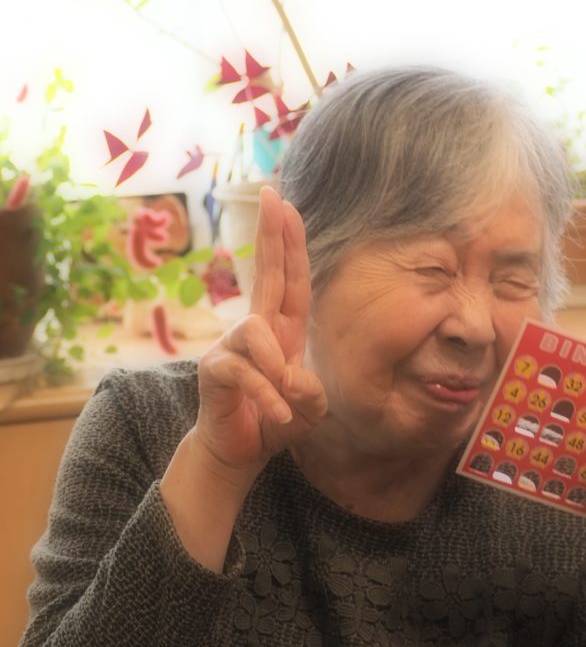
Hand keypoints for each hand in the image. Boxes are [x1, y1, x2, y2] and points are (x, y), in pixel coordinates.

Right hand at [194, 187, 326, 479]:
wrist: (240, 451)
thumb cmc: (275, 420)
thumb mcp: (308, 408)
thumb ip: (310, 391)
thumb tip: (289, 374)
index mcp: (283, 330)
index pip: (289, 279)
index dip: (289, 243)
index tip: (285, 204)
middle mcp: (256, 330)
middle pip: (266, 274)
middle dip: (270, 235)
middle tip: (271, 194)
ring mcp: (231, 347)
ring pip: (256, 333)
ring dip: (276, 371)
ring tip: (285, 403)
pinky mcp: (214, 370)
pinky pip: (245, 372)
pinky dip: (267, 397)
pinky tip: (277, 416)